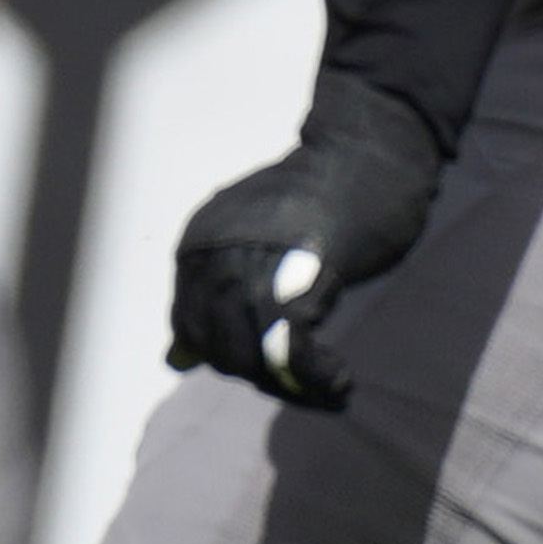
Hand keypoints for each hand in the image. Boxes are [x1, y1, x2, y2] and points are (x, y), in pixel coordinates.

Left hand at [171, 82, 441, 408]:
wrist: (367, 154)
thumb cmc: (317, 200)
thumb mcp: (251, 245)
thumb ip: (214, 297)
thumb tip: (175, 360)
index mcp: (196, 247)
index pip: (191, 329)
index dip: (231, 358)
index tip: (272, 366)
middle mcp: (213, 255)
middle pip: (220, 347)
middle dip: (262, 376)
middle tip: (305, 381)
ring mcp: (251, 264)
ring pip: (252, 356)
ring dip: (290, 387)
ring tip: (328, 389)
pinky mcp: (299, 275)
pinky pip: (292, 351)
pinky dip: (316, 378)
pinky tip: (338, 381)